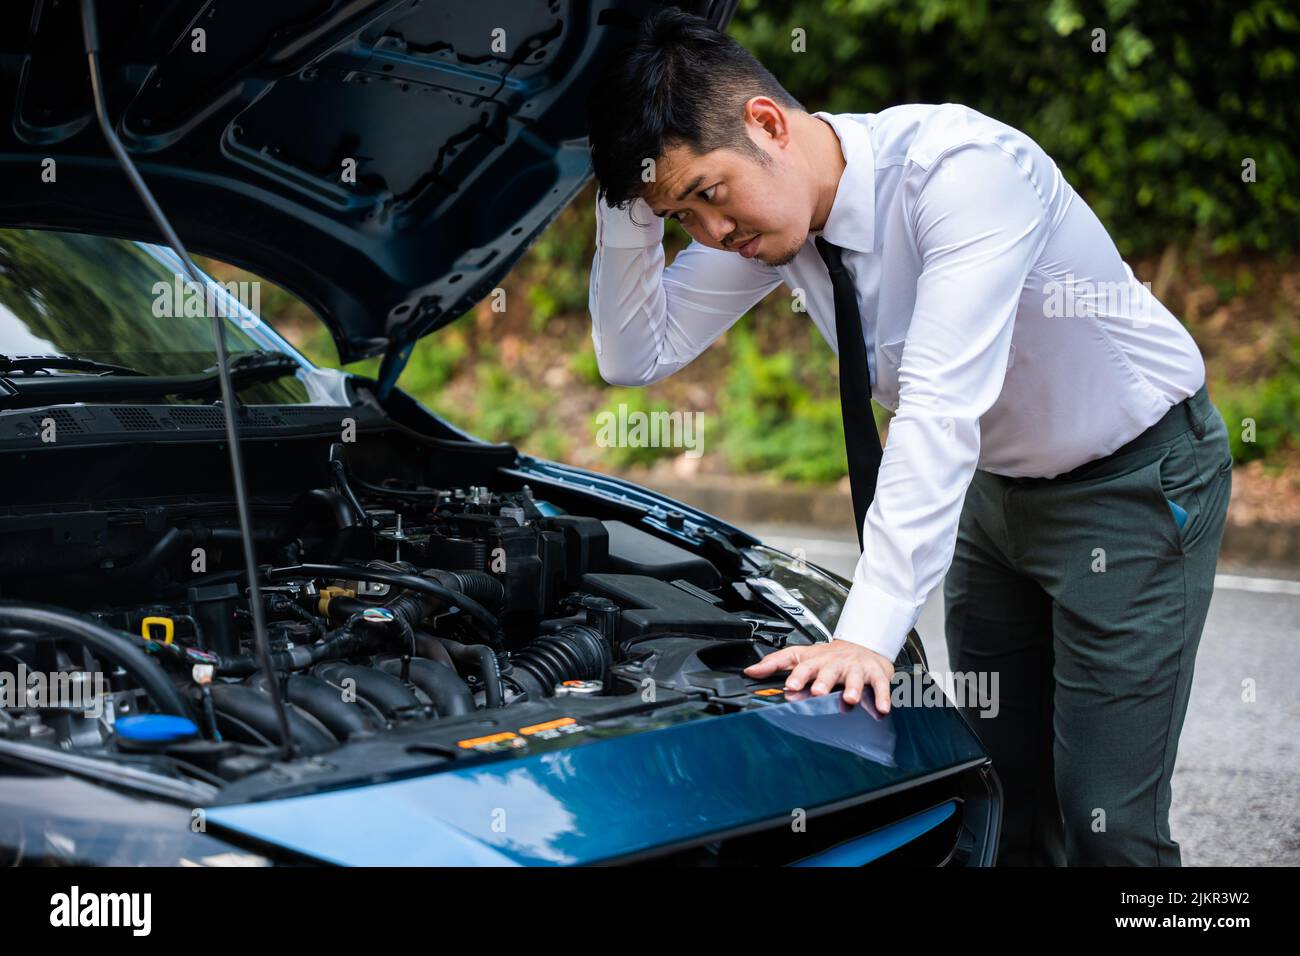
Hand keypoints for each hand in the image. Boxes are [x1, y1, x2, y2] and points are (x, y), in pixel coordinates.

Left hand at [744, 639, 895, 712]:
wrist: (862, 646)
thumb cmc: (829, 657)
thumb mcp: (800, 656)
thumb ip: (775, 663)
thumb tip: (751, 671)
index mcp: (816, 661)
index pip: (803, 667)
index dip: (797, 676)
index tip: (790, 686)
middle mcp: (835, 664)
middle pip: (829, 671)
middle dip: (823, 682)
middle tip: (818, 692)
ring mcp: (856, 669)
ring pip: (855, 678)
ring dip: (853, 688)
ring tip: (850, 699)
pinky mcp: (875, 674)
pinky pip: (880, 686)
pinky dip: (882, 697)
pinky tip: (881, 708)